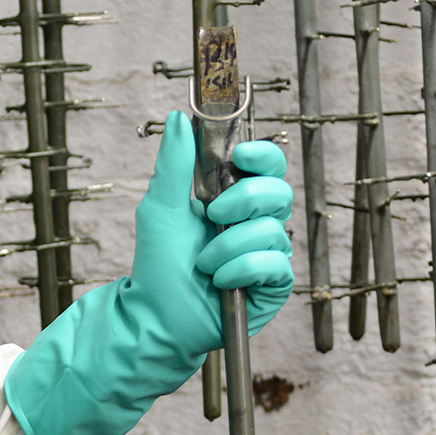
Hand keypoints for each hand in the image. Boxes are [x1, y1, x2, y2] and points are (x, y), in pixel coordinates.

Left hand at [131, 113, 293, 358]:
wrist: (155, 315)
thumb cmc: (158, 263)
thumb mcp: (160, 208)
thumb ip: (173, 164)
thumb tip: (179, 119)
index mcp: (235, 198)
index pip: (268, 166)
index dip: (263, 156)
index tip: (241, 156)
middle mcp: (257, 223)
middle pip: (279, 192)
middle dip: (243, 201)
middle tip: (211, 214)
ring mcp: (268, 254)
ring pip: (272, 231)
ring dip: (228, 246)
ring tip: (203, 263)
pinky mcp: (273, 285)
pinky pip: (274, 265)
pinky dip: (240, 270)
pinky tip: (220, 281)